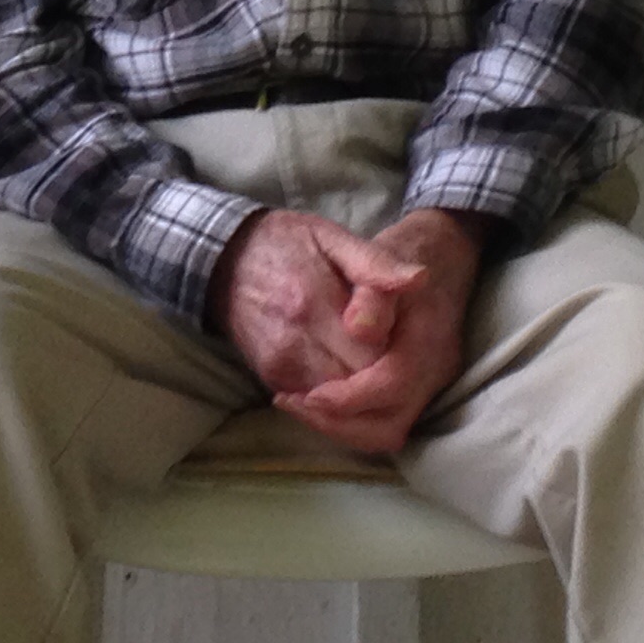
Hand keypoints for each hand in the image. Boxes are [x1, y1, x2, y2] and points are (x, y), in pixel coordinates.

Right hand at [211, 209, 423, 399]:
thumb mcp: (332, 237)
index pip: (375, 356)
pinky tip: (350, 372)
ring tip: (379, 367)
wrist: (224, 260)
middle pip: (359, 387)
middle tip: (400, 358)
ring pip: (339, 405)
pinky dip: (338, 396)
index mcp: (315, 304)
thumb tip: (420, 279)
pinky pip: (316, 404)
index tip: (407, 339)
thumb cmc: (286, 244)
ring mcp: (280, 366)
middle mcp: (295, 343)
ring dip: (364, 393)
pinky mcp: (271, 377)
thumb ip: (374, 262)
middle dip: (385, 380)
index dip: (399, 355)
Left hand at [272, 208, 487, 456]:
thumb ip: (373, 292)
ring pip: (386, 432)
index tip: (306, 395)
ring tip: (300, 404)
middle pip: (388, 428)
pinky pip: (383, 420)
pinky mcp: (417, 387)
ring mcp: (429, 384)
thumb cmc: (408, 250)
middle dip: (338, 425)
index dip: (346, 400)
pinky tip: (317, 398)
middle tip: (293, 404)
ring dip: (342, 427)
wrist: (445, 251)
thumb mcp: (388, 254)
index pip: (389, 388)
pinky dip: (350, 419)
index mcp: (428, 342)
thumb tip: (359, 330)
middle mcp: (434, 373)